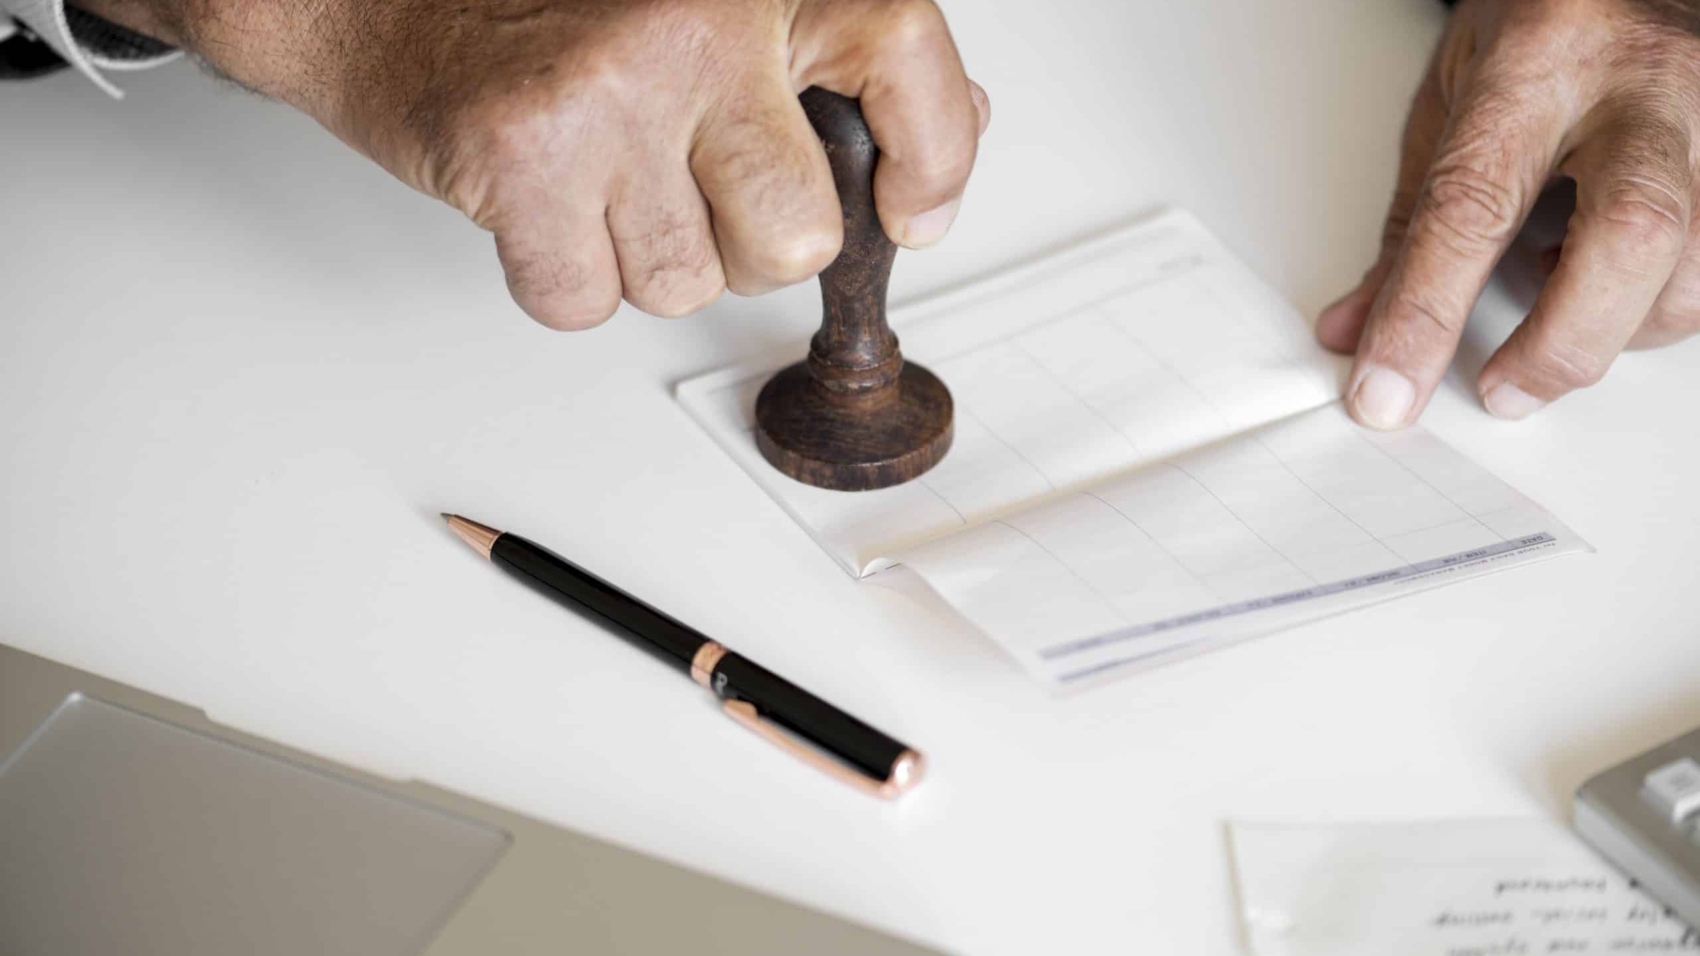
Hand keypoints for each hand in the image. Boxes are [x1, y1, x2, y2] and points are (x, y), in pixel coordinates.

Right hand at [88, 0, 989, 328]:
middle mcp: (702, 19)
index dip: (934, 156)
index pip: (903, 54)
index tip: (912, 212)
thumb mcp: (710, 10)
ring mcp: (617, 88)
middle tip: (687, 193)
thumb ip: (827, 66)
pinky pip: (589, 300)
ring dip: (643, 260)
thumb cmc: (546, 9)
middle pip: (796, 233)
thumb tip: (943, 141)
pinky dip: (560, 276)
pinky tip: (538, 201)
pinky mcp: (530, 158)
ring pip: (689, 285)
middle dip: (747, 250)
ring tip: (594, 176)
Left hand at [1317, 0, 1699, 425]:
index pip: (1474, 203)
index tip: (1386, 387)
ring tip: (1558, 321)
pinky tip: (1613, 284)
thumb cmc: (1541, 18)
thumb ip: (1410, 219)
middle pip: (1632, 233)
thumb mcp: (1450, 96)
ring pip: (1694, 268)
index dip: (1425, 312)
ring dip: (1616, 329)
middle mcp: (1648, 81)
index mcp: (1542, 58)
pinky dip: (1659, 303)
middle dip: (1562, 343)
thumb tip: (1357, 330)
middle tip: (1501, 391)